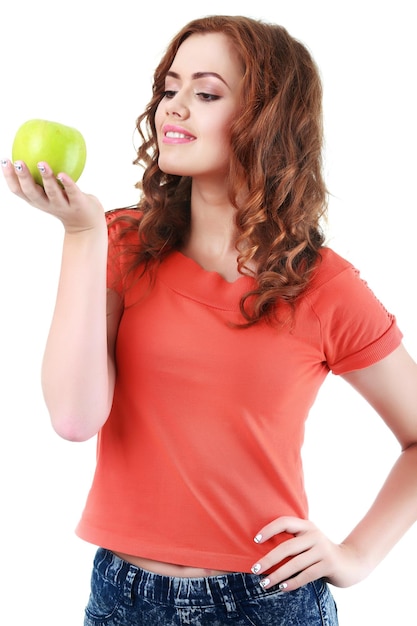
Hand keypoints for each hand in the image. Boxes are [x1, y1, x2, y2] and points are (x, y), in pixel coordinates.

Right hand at [1, 159, 103, 233]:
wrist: (86, 224)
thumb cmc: (66, 201)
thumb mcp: (51, 191)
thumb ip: (42, 176)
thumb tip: (34, 145)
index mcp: (38, 200)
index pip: (19, 191)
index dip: (10, 177)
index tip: (5, 161)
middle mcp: (48, 204)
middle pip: (32, 193)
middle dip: (24, 178)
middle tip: (19, 162)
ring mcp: (63, 205)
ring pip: (52, 193)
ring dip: (46, 178)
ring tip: (41, 164)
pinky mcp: (78, 204)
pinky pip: (72, 192)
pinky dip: (67, 183)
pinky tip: (62, 174)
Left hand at [251, 517, 368, 591]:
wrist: (350, 562)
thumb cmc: (321, 553)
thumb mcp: (309, 541)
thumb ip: (293, 541)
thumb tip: (264, 552)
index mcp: (306, 526)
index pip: (284, 522)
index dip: (269, 529)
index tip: (255, 540)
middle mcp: (314, 535)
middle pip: (287, 547)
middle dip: (268, 559)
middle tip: (255, 569)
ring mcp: (322, 550)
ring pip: (295, 564)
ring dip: (277, 575)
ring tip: (264, 583)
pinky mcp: (328, 565)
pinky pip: (306, 575)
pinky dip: (293, 582)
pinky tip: (282, 588)